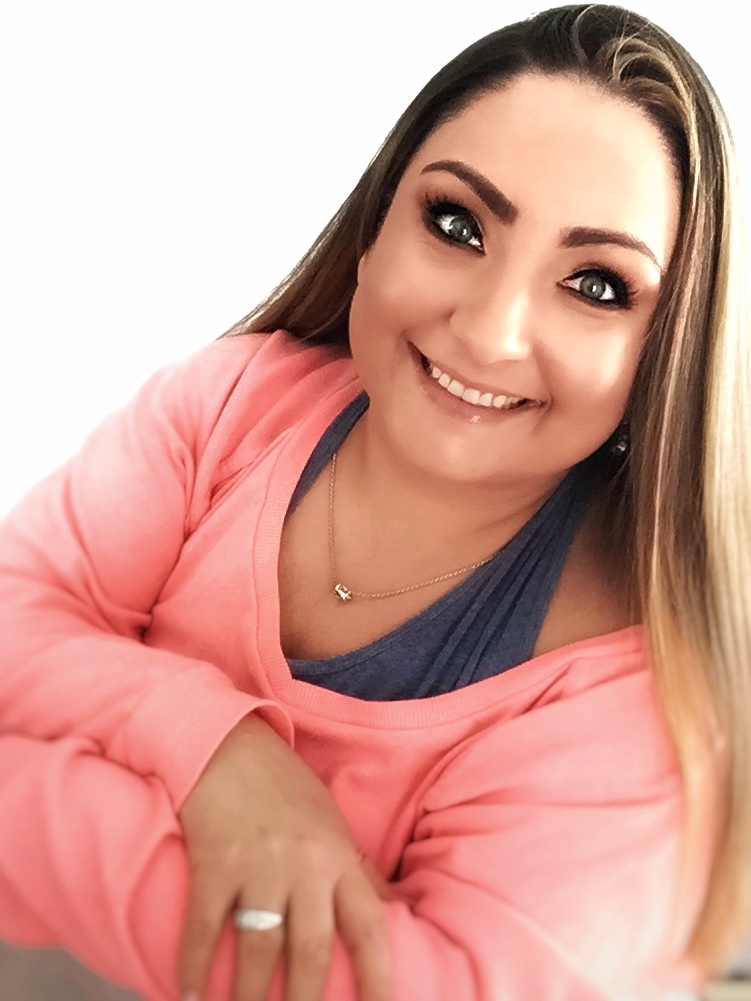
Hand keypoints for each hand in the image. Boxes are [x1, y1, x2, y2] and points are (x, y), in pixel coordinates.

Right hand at [177, 715, 390, 1000]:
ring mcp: (259, 864)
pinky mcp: (215, 862)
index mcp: (340, 857)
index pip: (370, 928)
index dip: (379, 980)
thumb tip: (392, 916)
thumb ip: (357, 873)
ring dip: (251, 1000)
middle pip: (312, 952)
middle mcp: (306, 865)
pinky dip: (196, 968)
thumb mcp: (333, 826)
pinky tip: (190, 995)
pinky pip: (205, 928)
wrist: (230, 745)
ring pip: (260, 950)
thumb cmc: (287, 789)